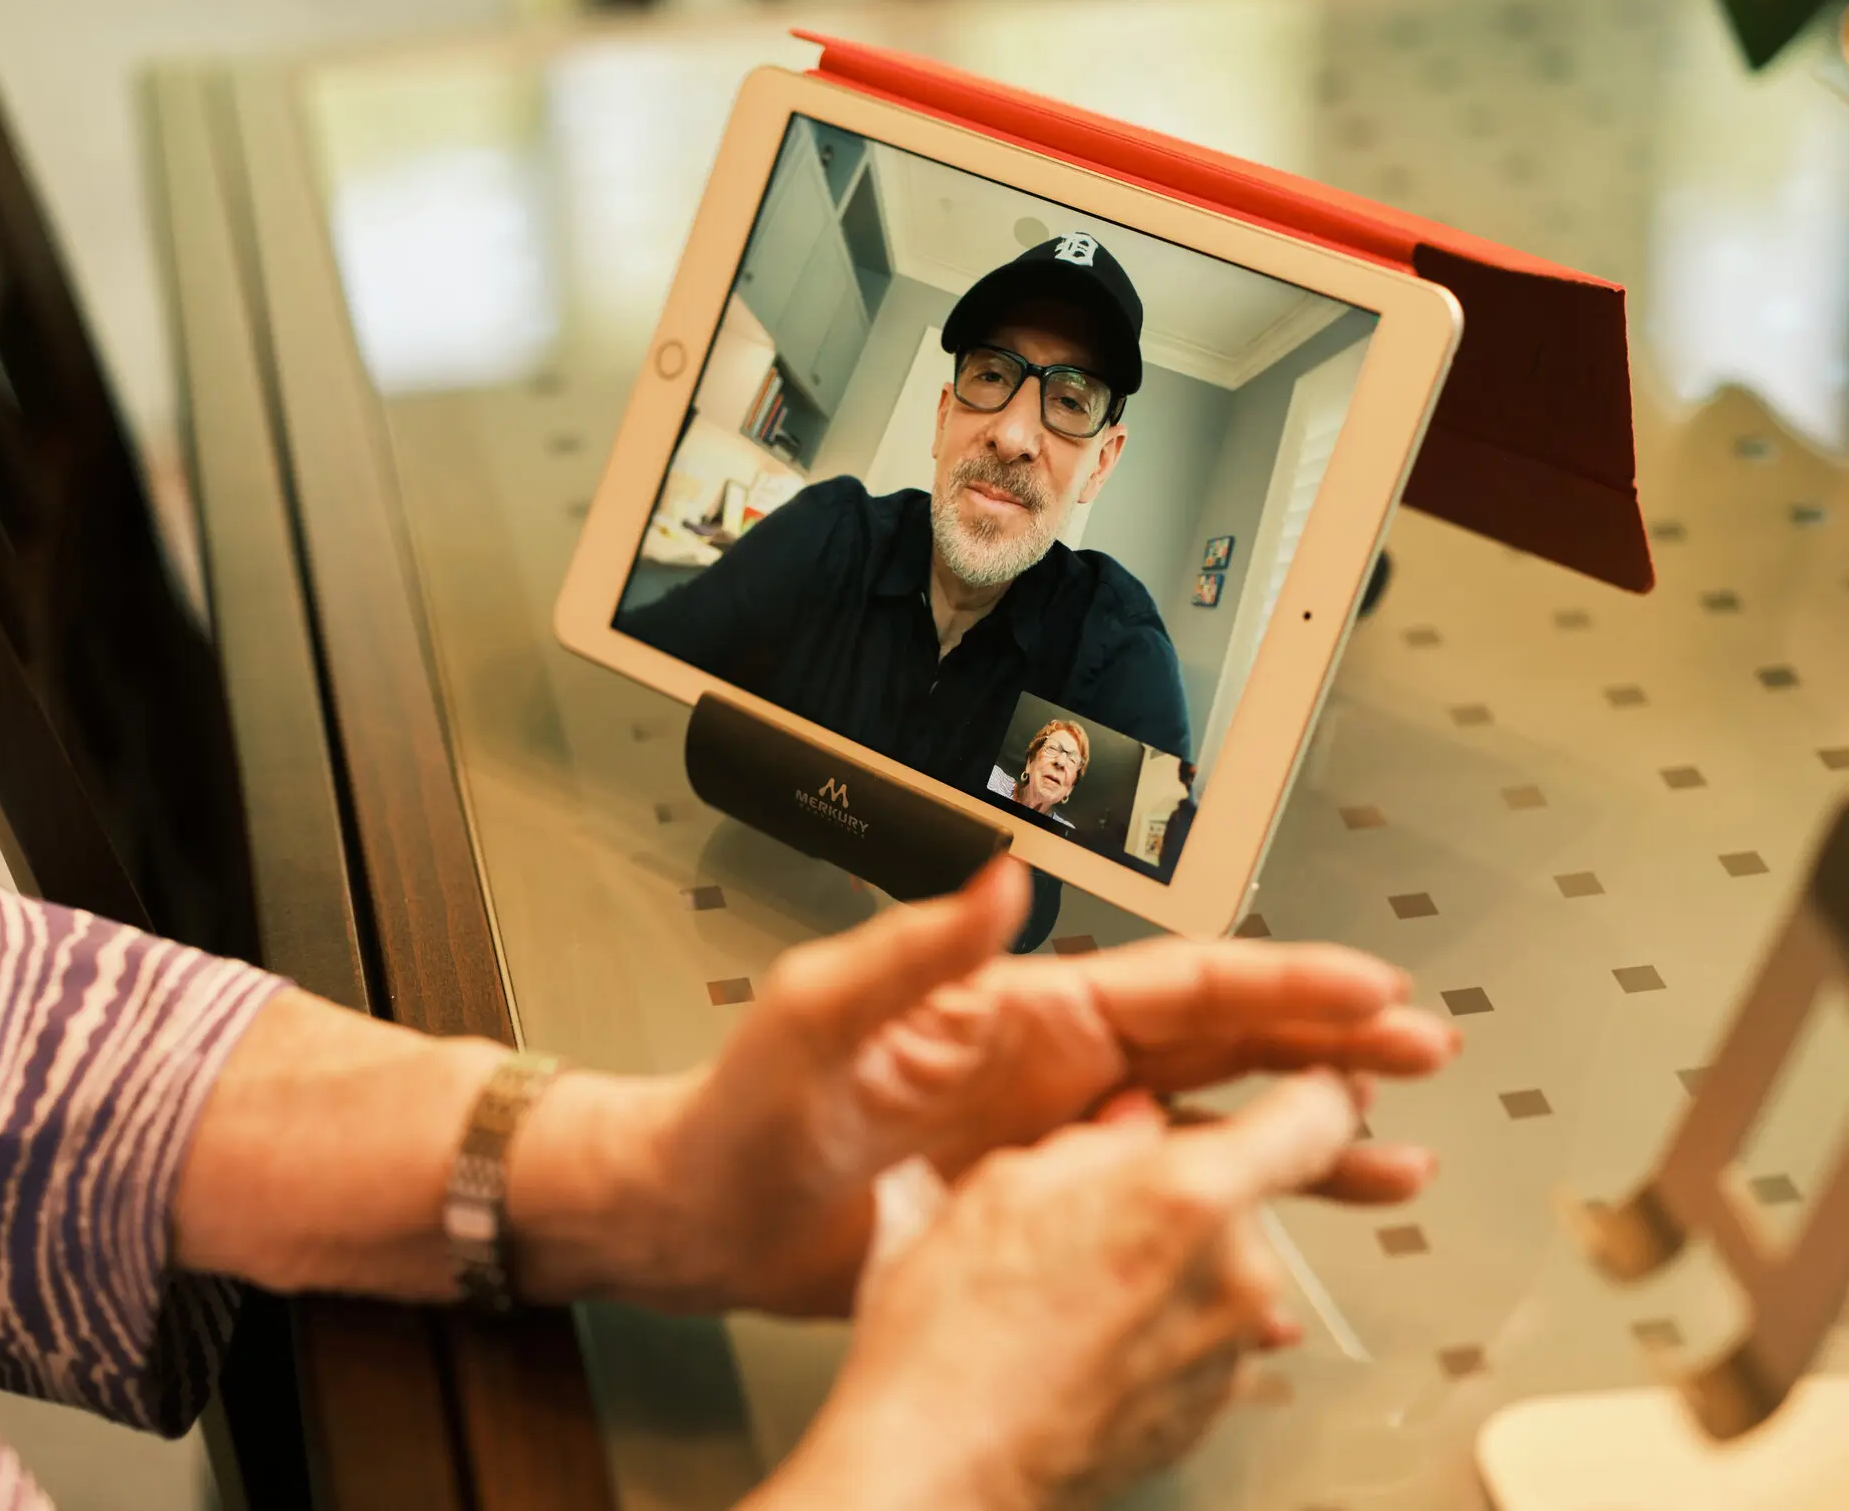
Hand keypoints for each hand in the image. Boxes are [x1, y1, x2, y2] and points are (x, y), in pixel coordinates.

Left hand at [544, 857, 1451, 1315]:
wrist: (704, 1209)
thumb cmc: (747, 1105)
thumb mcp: (821, 1011)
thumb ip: (913, 947)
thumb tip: (999, 878)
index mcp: (1023, 1008)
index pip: (1181, 983)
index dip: (1284, 981)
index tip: (1369, 986)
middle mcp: (1055, 1066)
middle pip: (1222, 1042)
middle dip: (1327, 1044)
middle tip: (1419, 1053)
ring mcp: (1054, 1139)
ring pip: (1209, 1126)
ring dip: (1300, 1134)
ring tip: (1394, 1154)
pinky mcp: (1040, 1209)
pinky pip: (1160, 1206)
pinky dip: (1228, 1218)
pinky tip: (1278, 1244)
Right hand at [761, 1079, 1362, 1510]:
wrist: (942, 1463)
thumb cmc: (956, 1333)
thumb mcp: (1004, 1183)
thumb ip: (1094, 1141)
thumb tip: (1131, 1124)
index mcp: (1188, 1196)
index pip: (1313, 1117)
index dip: (1321, 1088)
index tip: (1322, 1076)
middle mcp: (1232, 1275)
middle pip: (1248, 1194)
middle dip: (1188, 1188)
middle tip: (1098, 1208)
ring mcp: (1226, 1351)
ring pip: (1221, 1264)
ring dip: (1171, 1259)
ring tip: (1071, 1284)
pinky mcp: (1210, 1409)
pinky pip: (1203, 1330)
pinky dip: (1160, 1320)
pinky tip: (1082, 1331)